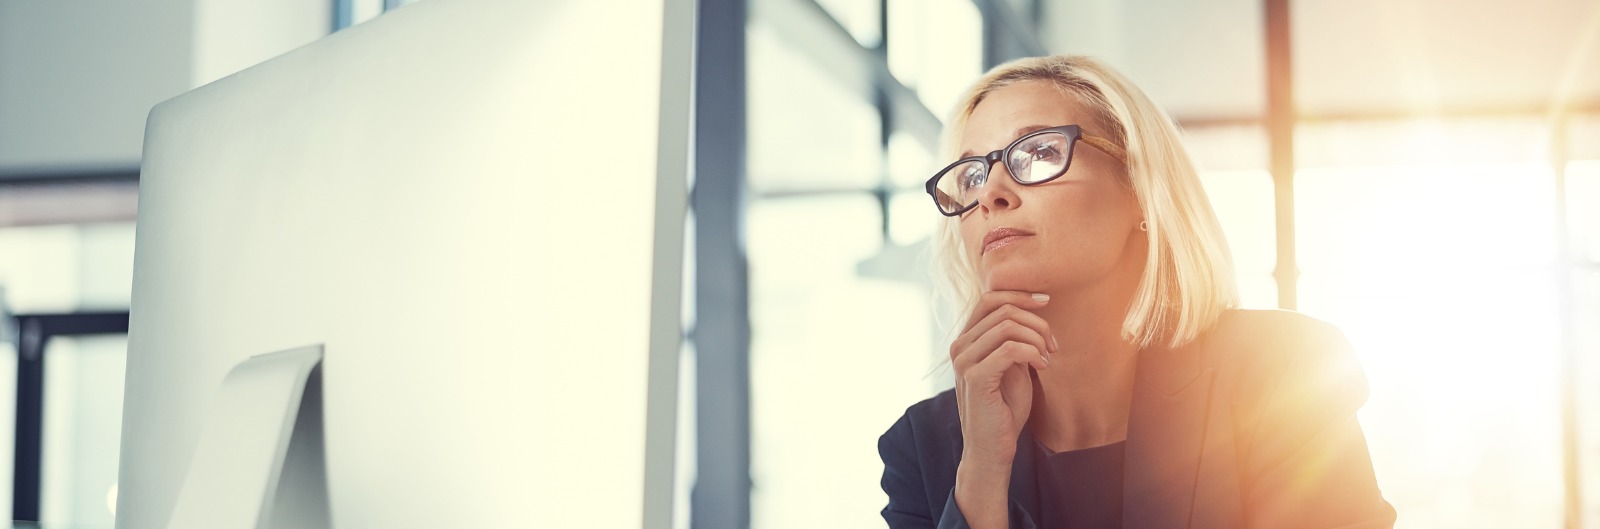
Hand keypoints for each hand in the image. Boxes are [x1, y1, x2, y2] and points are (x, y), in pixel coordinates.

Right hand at [950, 290, 1055, 466]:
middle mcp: (959, 346)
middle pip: (1001, 309)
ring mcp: (963, 360)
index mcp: (966, 340)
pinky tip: (1042, 366)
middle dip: (1036, 321)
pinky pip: (1010, 348)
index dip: (1020, 294)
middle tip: (1054, 344)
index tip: (1047, 301)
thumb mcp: (1013, 366)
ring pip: (1007, 325)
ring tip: (1048, 357)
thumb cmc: (1004, 409)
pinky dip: (1033, 353)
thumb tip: (1032, 311)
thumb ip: (1014, 339)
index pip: (989, 298)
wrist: (992, 448)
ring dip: (1037, 338)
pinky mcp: (974, 376)